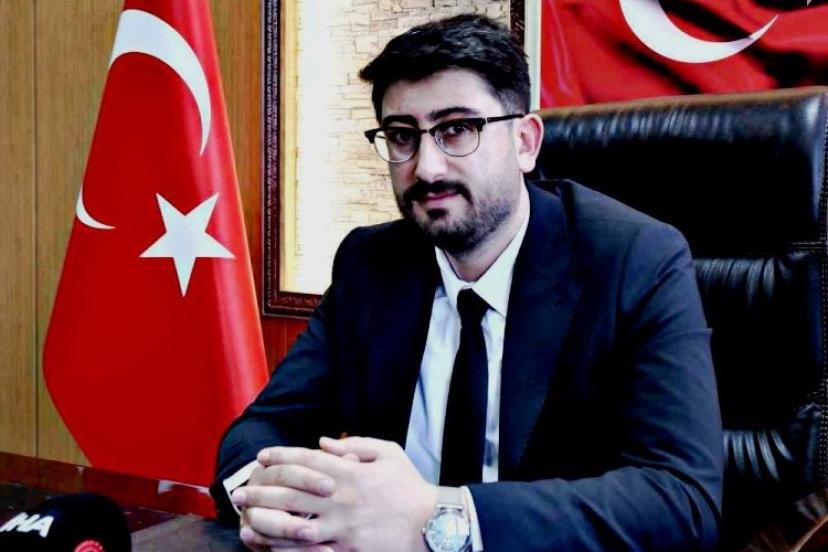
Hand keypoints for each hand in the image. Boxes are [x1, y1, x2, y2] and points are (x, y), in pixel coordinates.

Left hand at [237, 437, 437, 551]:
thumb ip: (356, 444)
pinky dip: (286, 547)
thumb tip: (324, 442)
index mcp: (349, 472)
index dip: (279, 456)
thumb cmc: (410, 487)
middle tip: (240, 491)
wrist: (431, 524)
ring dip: (265, 520)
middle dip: (261, 489)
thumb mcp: (388, 453)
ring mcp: (341, 526)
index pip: (305, 460)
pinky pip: (308, 551)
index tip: (261, 456)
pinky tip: (268, 544)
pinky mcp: (346, 550)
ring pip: (293, 524)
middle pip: (290, 491)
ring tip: (246, 519)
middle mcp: (340, 498)